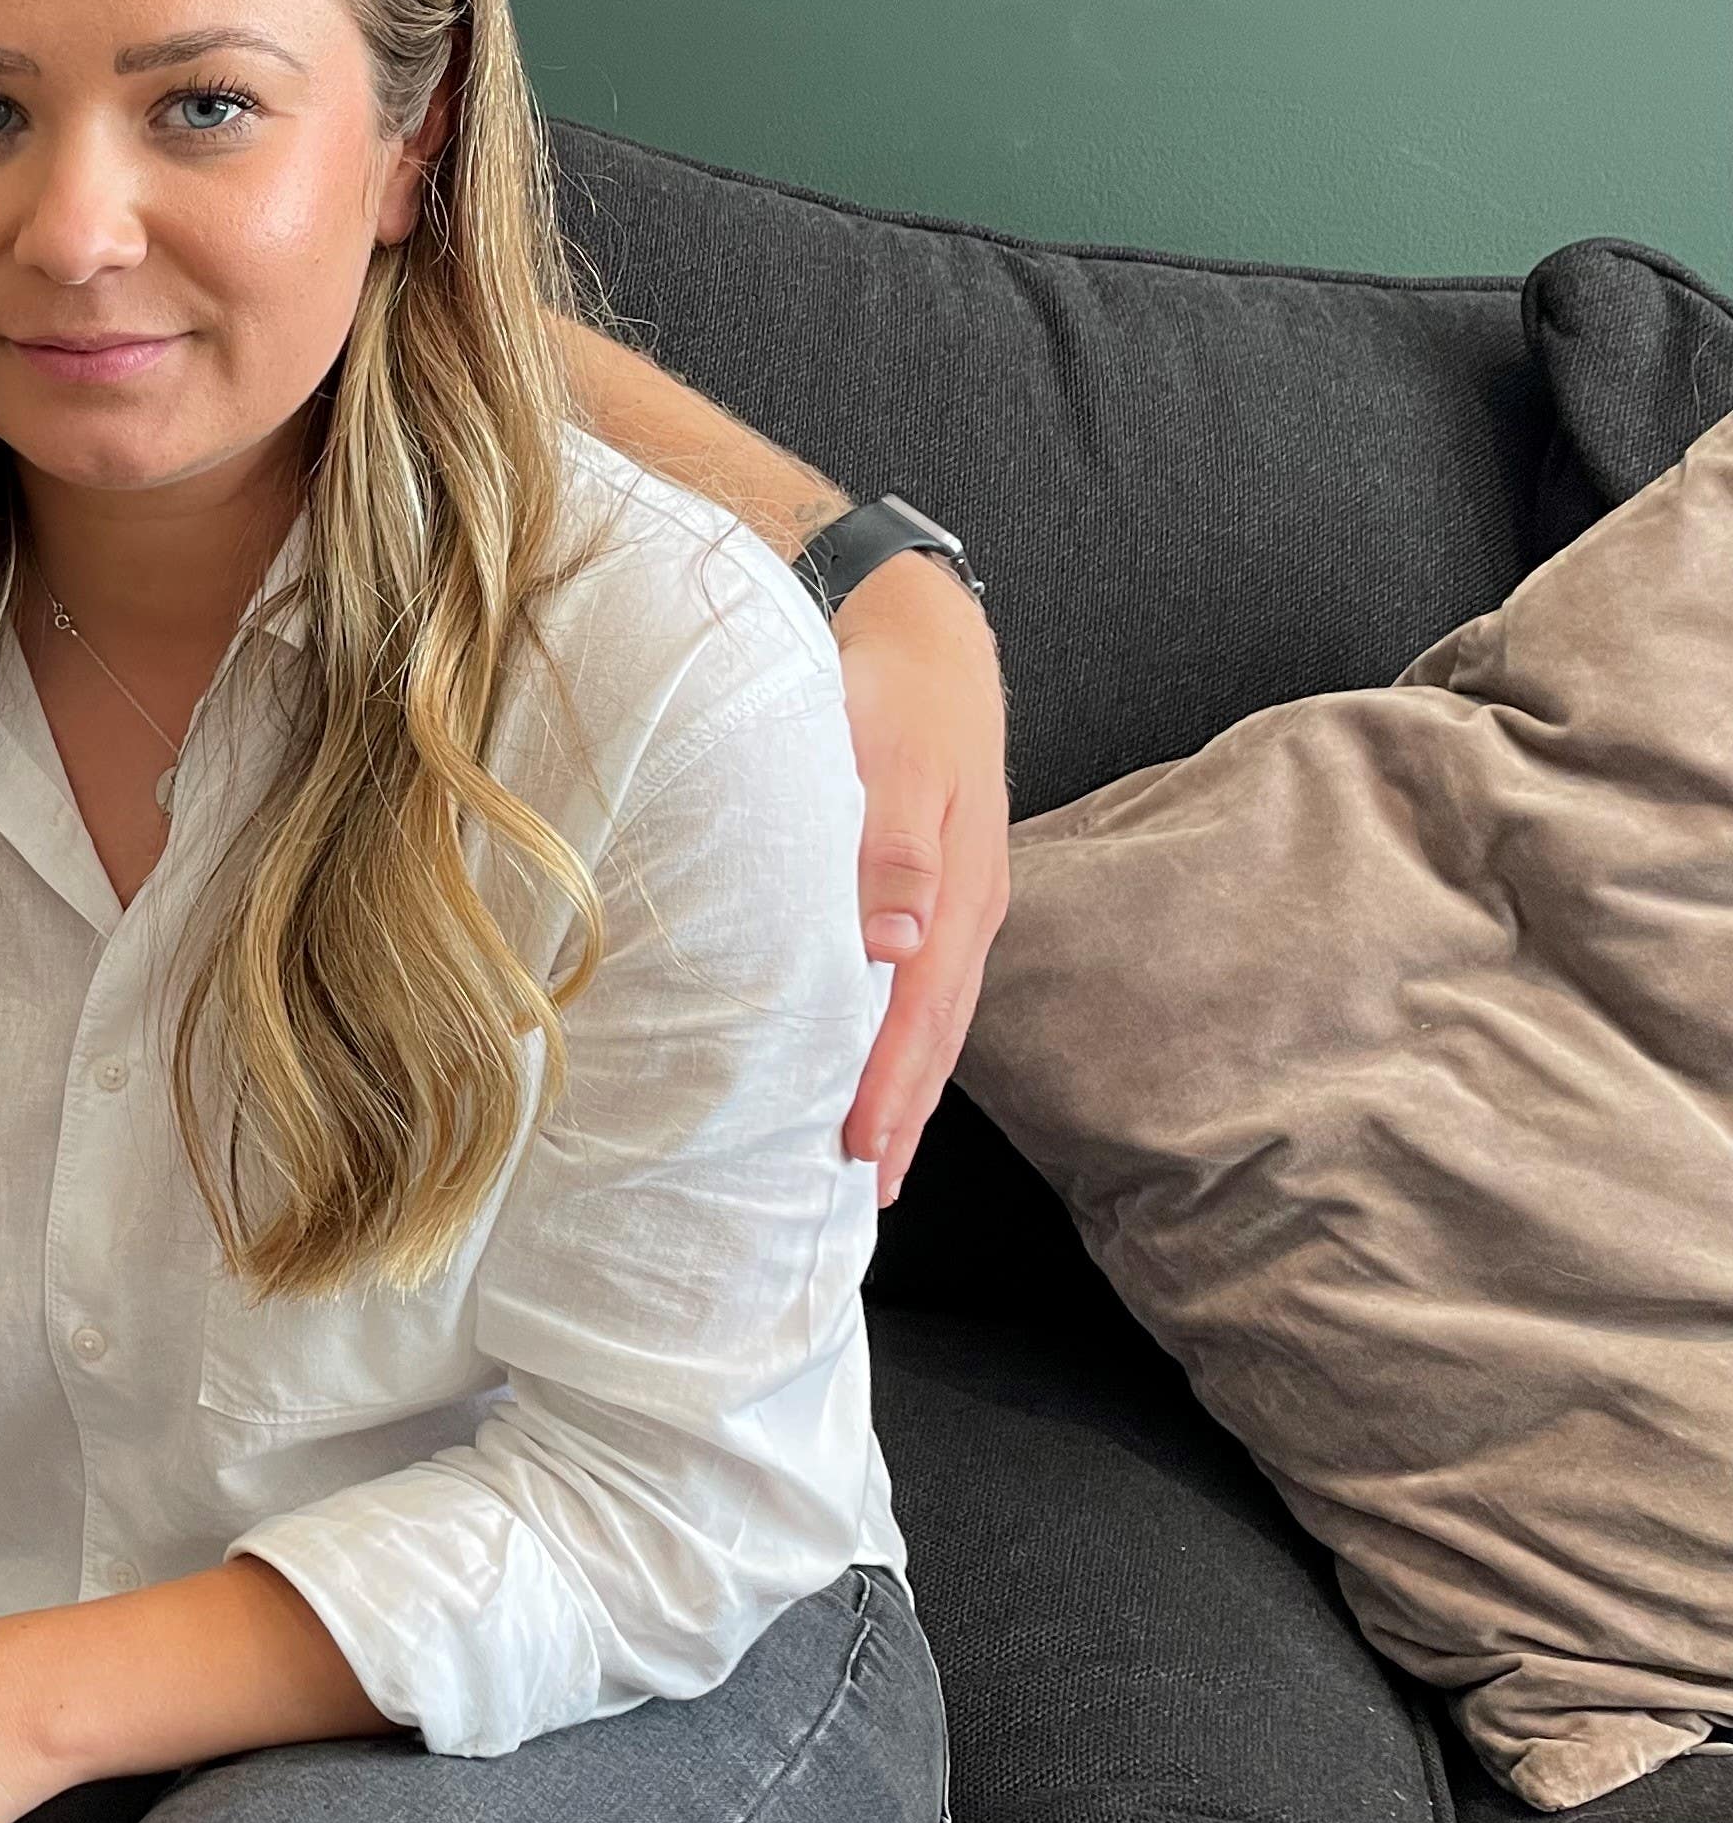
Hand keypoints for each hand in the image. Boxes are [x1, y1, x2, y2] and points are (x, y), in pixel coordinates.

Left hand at [826, 549, 1008, 1200]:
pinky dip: (904, 1038)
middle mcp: (962, 909)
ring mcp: (956, 900)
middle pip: (932, 1033)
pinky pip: (922, 984)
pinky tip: (881, 1062)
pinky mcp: (939, 887)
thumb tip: (897, 946)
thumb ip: (887, 847)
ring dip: (907, 1087)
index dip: (887, 1087)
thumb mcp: (888, 755)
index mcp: (954, 891)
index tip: (859, 1156)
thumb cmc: (890, 691)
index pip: (915, 1014)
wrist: (919, 628)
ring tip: (877, 1158)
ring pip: (931, 1016)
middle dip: (903, 1114)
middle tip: (866, 1195)